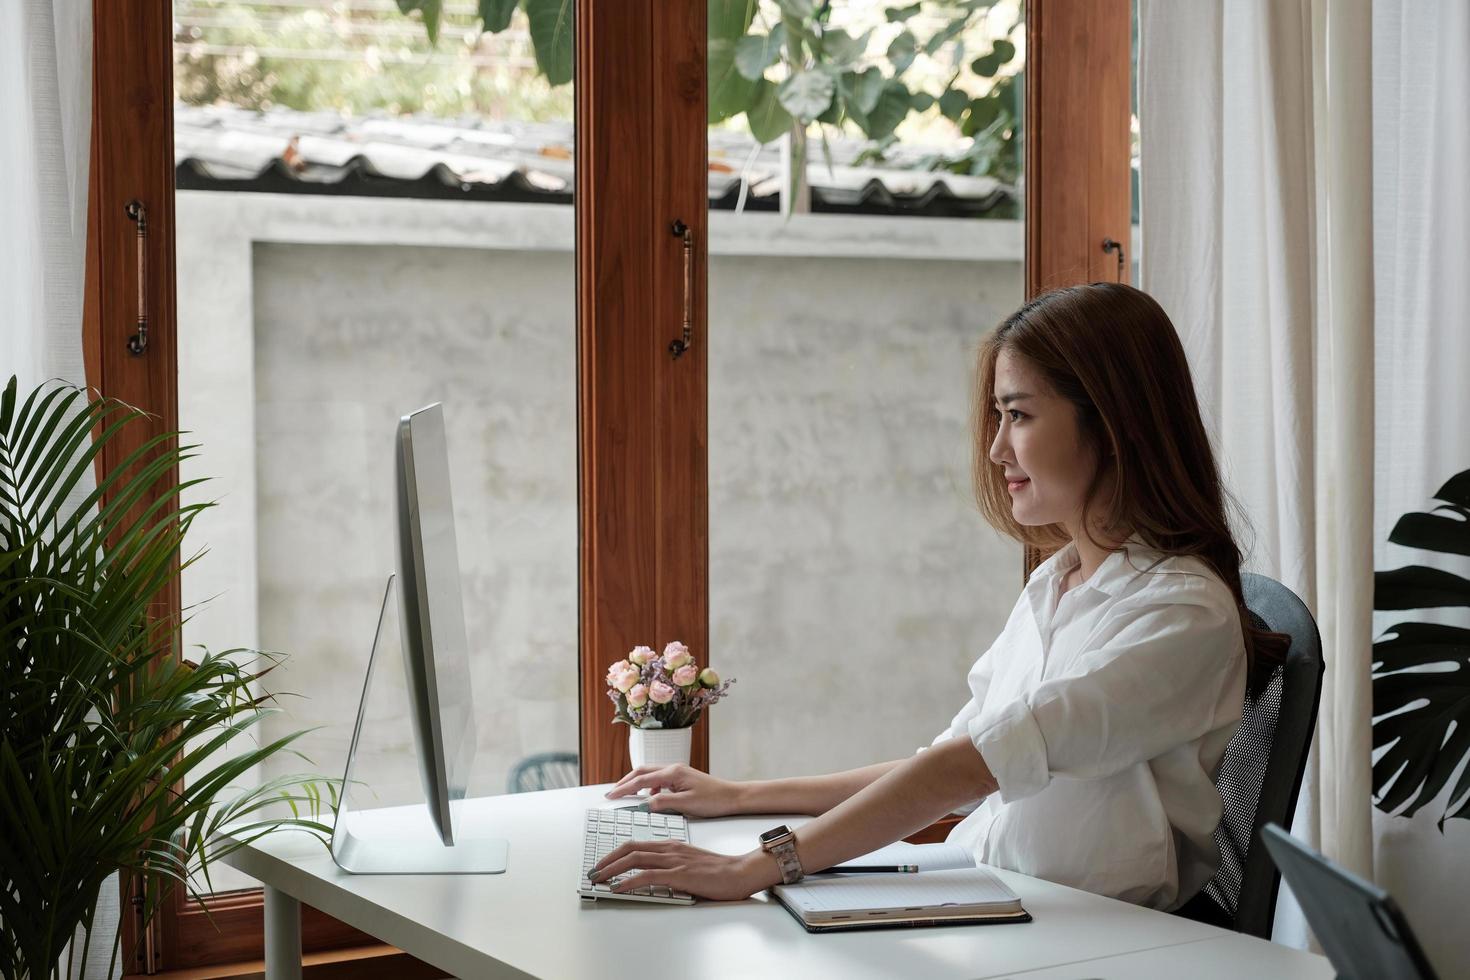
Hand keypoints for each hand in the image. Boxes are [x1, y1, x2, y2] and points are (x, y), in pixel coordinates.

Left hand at [587, 841, 773, 901]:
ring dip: (612, 869)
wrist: (739, 872)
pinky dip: (629, 881)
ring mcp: (674, 860)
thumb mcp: (689, 863)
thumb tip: (651, 876)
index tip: (602, 862)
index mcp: (671, 845)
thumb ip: (671, 865)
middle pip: (630, 848)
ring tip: (599, 879)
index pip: (636, 844)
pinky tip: (619, 888)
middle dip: (607, 860)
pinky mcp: (679, 874)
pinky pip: (647, 876)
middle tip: (593, 871)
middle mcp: (669, 848)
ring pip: (634, 859)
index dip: (615, 852)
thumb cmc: (717, 871)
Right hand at [603, 764, 744, 817]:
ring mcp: (678, 773)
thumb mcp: (686, 805)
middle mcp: (674, 769)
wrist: (733, 797)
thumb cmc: (714, 801)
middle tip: (612, 792)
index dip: (624, 788)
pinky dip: (649, 787)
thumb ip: (663, 803)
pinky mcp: (682, 779)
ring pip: (650, 775)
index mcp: (672, 773)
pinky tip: (651, 798)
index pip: (641, 780)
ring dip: (637, 783)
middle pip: (642, 772)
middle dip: (625, 781)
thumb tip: (644, 804)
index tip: (611, 795)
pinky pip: (659, 780)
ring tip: (626, 794)